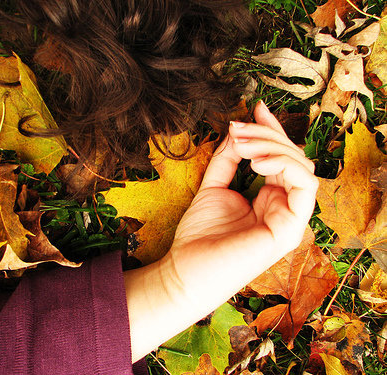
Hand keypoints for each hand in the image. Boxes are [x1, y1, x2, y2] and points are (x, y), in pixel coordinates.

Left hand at [166, 101, 317, 303]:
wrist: (185, 269)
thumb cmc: (198, 235)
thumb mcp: (213, 186)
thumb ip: (228, 159)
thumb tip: (237, 128)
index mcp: (268, 199)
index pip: (280, 158)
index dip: (271, 130)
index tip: (255, 106)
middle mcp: (282, 207)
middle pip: (293, 158)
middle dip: (267, 134)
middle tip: (239, 126)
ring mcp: (288, 219)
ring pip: (302, 168)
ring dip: (274, 147)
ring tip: (242, 144)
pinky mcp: (289, 230)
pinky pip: (305, 187)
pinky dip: (285, 165)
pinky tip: (256, 162)